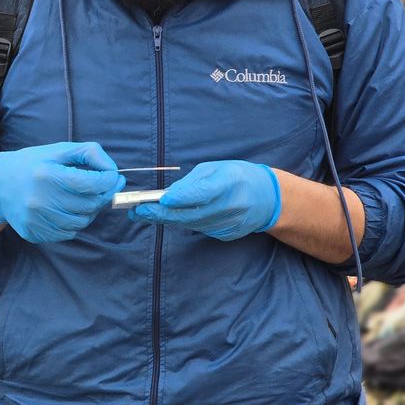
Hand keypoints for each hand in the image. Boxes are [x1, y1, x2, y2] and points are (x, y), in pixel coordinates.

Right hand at [0, 142, 125, 243]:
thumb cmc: (32, 164)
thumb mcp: (58, 150)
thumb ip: (89, 153)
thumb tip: (113, 171)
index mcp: (47, 175)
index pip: (93, 184)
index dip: (110, 181)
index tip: (113, 177)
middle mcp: (41, 199)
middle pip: (90, 205)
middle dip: (101, 196)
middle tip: (99, 188)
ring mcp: (36, 219)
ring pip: (82, 222)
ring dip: (88, 211)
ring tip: (79, 198)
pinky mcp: (34, 232)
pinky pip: (68, 233)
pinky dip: (73, 222)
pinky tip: (64, 210)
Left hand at [129, 160, 280, 240]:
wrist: (268, 199)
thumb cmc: (237, 177)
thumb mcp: (217, 169)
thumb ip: (193, 182)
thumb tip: (168, 194)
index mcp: (229, 183)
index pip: (203, 193)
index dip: (182, 197)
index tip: (162, 199)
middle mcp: (230, 206)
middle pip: (191, 214)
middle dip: (161, 213)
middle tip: (137, 210)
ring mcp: (228, 224)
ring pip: (191, 224)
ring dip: (166, 219)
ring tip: (142, 213)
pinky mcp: (226, 235)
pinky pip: (198, 228)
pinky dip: (181, 222)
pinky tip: (165, 217)